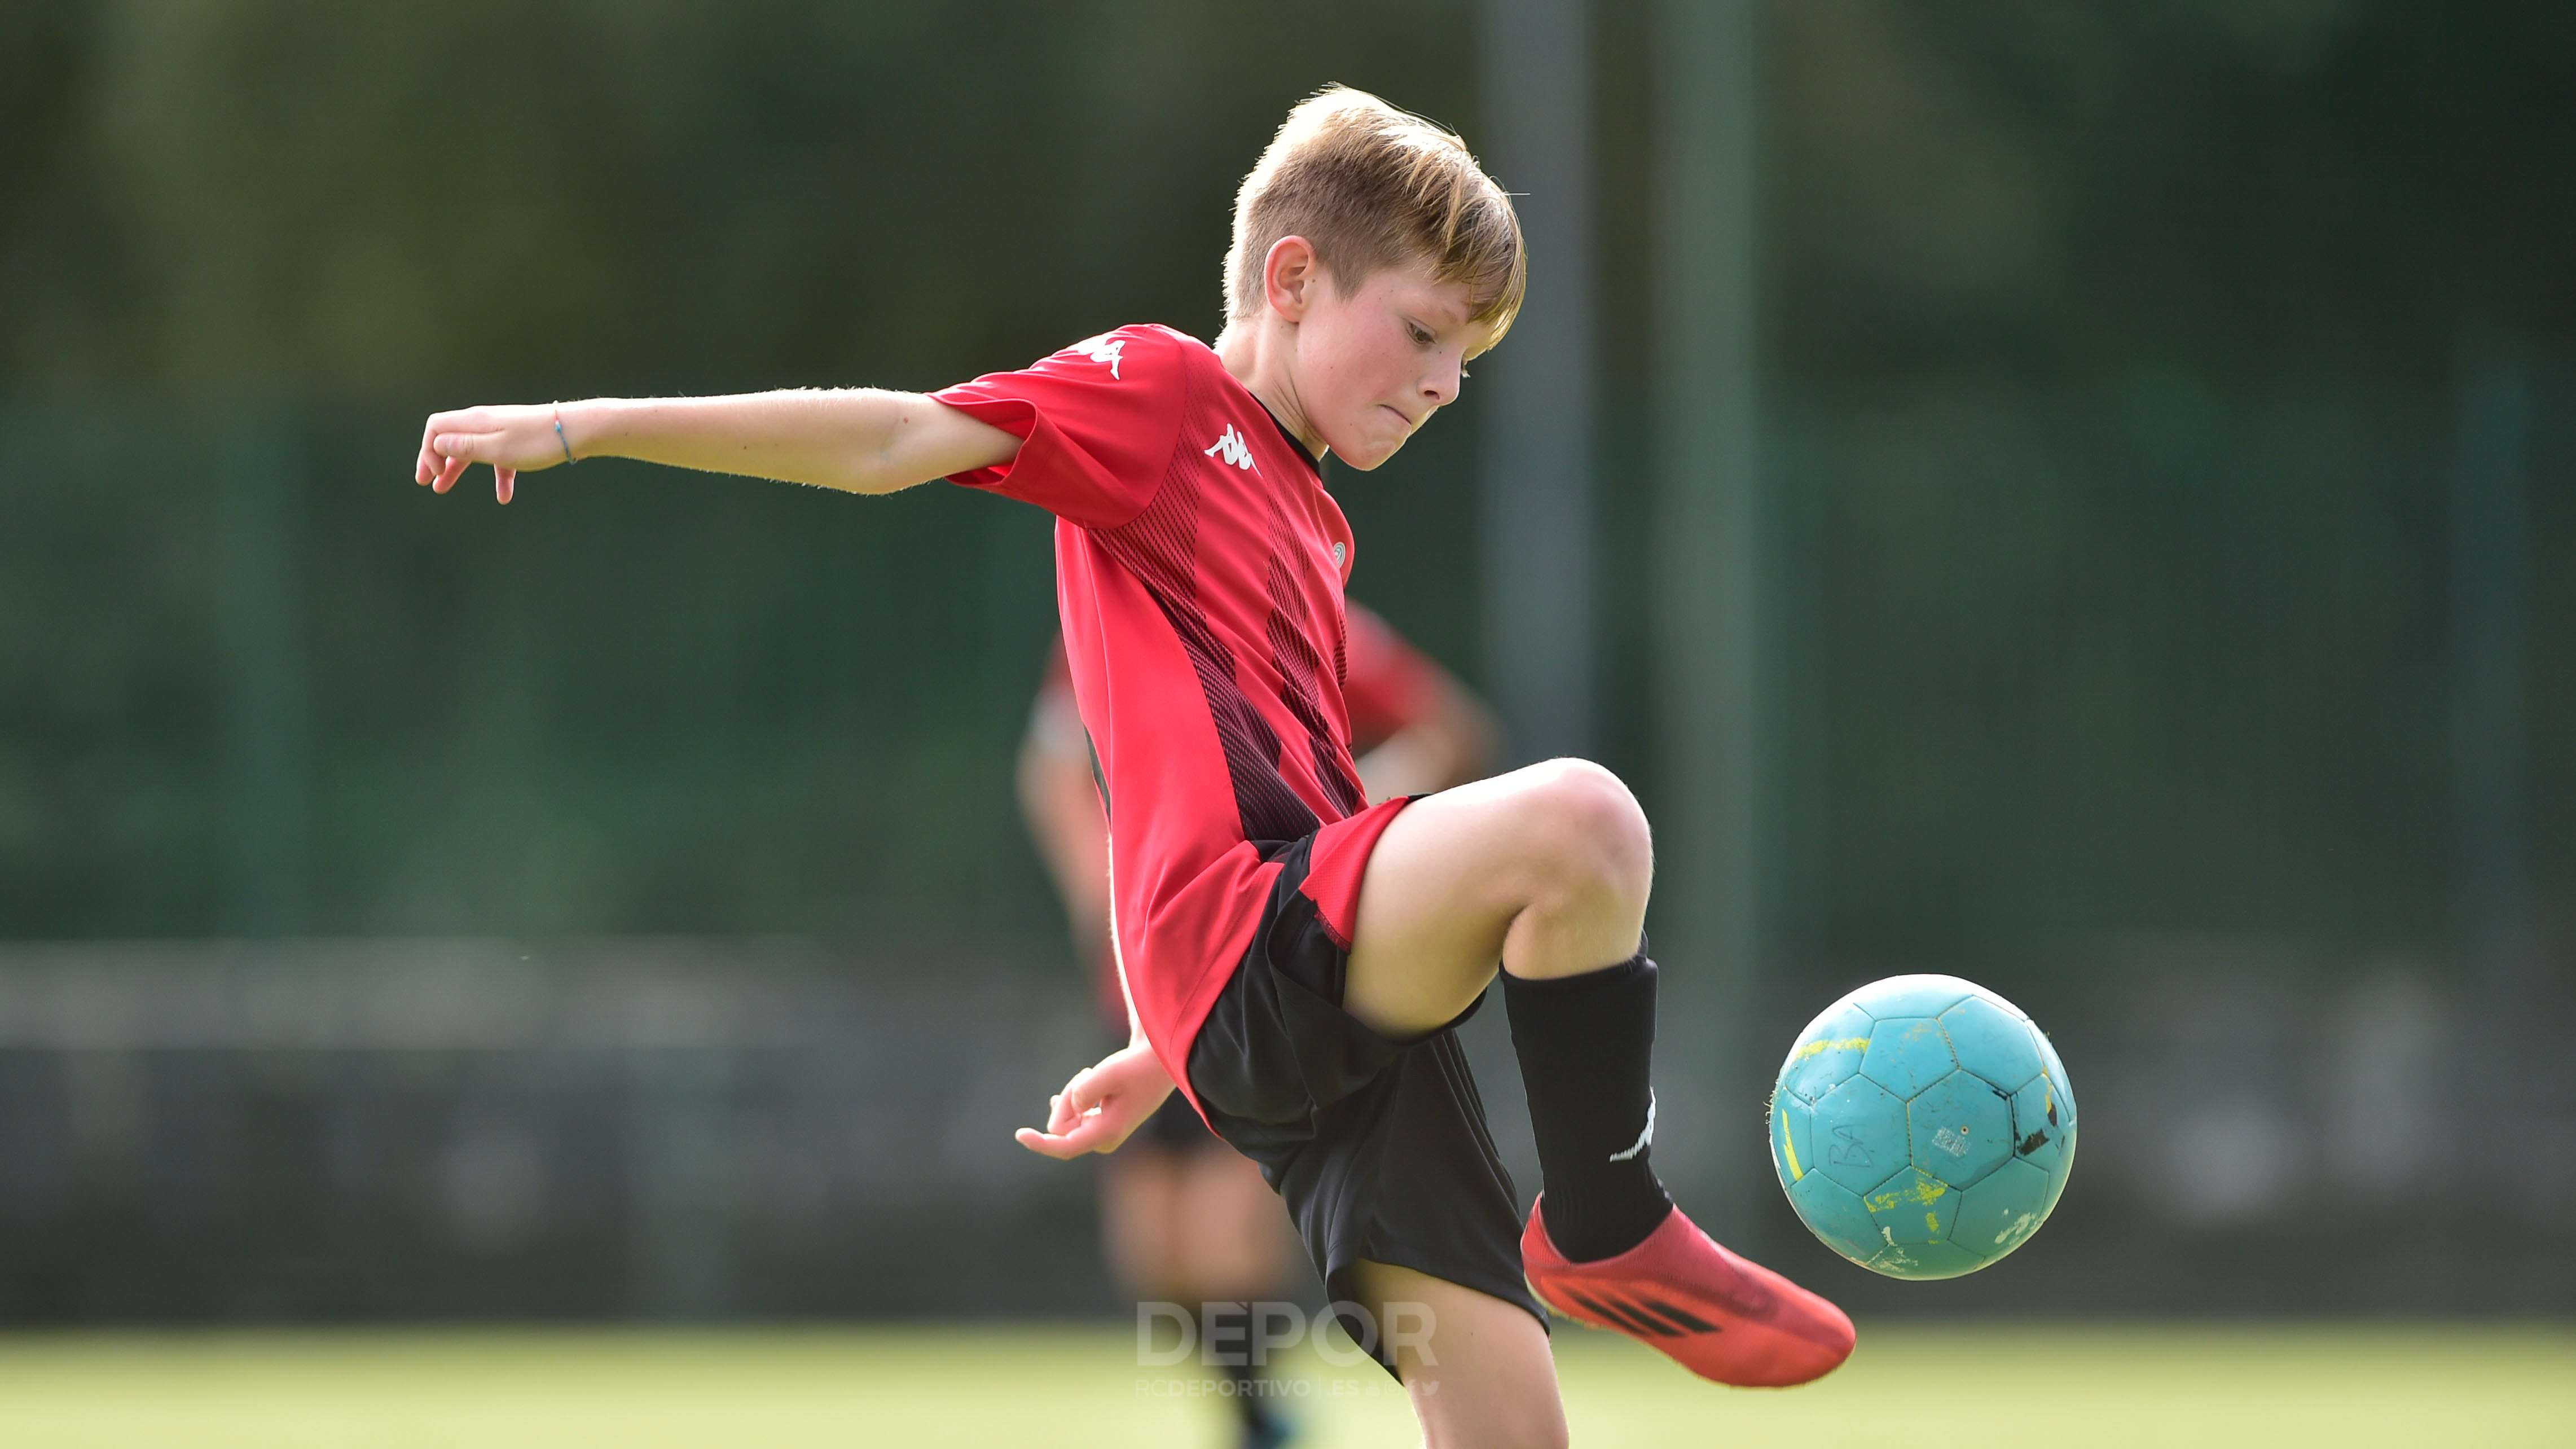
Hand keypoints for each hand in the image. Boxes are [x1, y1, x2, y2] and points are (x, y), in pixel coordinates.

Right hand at [414, 403, 577, 503]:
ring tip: (442, 489)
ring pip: (471, 450)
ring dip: (457, 470)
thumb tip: (437, 444)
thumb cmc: (537, 441)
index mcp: (474, 421)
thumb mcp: (497, 449)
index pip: (435, 427)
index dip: (428, 450)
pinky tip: (504, 497)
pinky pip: (499, 459)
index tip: (433, 473)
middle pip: (449, 439)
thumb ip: (465, 447)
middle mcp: (484, 422)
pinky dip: (497, 476)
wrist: (577, 431)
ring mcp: (501, 430)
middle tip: (424, 482)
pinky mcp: (518, 441)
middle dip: (434, 460)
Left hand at [1014, 1041, 1174, 1157]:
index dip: (1040, 1143)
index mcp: (1107, 1132)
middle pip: (1061, 1124)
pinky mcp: (1098, 1128)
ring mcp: (1100, 1136)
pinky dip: (1074, 1099)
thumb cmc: (1136, 1068)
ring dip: (1073, 1094)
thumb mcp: (1110, 1072)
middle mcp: (1102, 1140)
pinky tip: (1081, 1085)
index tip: (1019, 1134)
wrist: (1156, 1067)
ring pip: (1066, 1118)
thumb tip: (1071, 1107)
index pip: (1065, 1146)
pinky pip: (1072, 1117)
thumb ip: (1085, 1091)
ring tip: (1093, 1076)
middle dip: (1067, 1097)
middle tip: (1086, 1072)